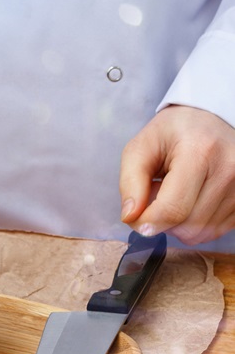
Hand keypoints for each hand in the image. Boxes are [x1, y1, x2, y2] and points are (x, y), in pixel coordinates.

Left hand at [120, 105, 234, 244]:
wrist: (210, 120)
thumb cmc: (172, 133)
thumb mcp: (140, 148)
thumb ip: (130, 183)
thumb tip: (131, 217)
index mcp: (200, 153)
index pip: (173, 209)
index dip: (147, 223)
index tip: (135, 219)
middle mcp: (229, 170)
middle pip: (187, 226)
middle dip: (162, 221)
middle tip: (157, 196)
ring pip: (201, 233)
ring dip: (178, 224)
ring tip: (175, 195)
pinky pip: (214, 231)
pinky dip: (195, 224)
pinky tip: (191, 201)